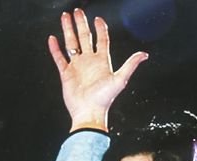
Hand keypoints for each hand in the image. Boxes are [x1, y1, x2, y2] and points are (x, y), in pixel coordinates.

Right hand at [47, 8, 147, 131]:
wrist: (89, 112)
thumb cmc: (104, 99)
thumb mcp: (120, 80)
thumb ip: (130, 65)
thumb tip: (144, 54)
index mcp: (102, 61)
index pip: (101, 40)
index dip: (100, 28)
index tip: (97, 18)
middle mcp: (89, 61)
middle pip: (84, 37)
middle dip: (81, 23)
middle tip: (77, 11)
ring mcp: (77, 67)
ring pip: (71, 44)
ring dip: (68, 30)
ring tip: (65, 17)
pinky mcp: (66, 74)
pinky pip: (59, 58)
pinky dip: (55, 49)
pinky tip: (52, 39)